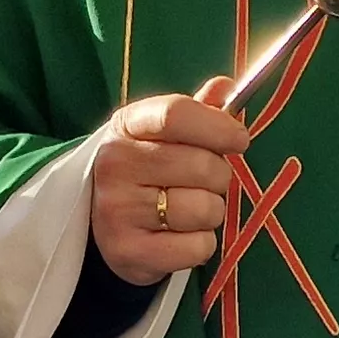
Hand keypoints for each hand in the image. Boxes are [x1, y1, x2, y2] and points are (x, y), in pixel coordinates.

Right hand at [89, 84, 249, 286]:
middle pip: (202, 165)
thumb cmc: (145, 171)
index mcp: (126, 125)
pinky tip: (178, 237)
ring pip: (205, 209)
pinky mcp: (127, 251)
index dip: (218, 126)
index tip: (239, 140)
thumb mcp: (162, 134)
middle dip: (218, 176)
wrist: (99, 224)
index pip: (177, 114)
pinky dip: (200, 245)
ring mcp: (117, 210)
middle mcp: (115, 164)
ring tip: (188, 211)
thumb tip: (226, 86)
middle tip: (203, 183)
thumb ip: (197, 111)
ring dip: (210, 213)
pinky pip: (198, 247)